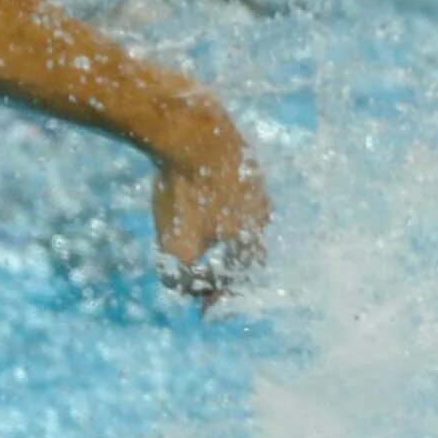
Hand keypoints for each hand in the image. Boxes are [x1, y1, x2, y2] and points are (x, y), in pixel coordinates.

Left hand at [151, 120, 268, 301]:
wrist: (189, 129)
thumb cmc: (186, 189)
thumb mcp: (176, 245)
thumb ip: (181, 276)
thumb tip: (184, 290)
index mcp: (253, 233)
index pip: (241, 276)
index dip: (220, 295)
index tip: (204, 308)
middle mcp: (261, 207)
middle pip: (245, 245)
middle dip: (224, 263)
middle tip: (204, 272)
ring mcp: (253, 177)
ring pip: (240, 212)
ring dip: (221, 229)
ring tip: (199, 235)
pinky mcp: (238, 153)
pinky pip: (228, 183)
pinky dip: (214, 197)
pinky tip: (195, 193)